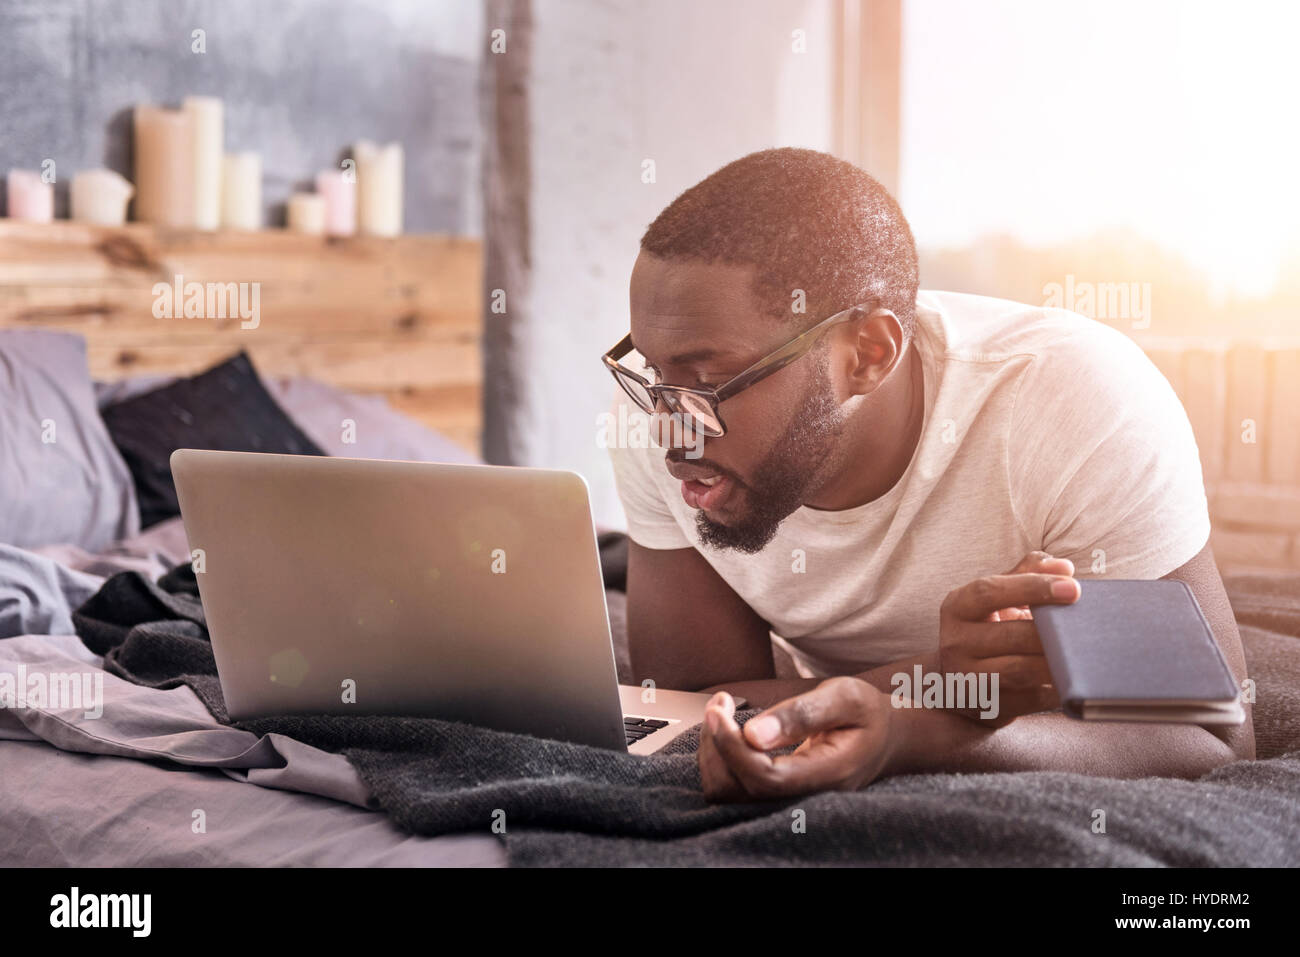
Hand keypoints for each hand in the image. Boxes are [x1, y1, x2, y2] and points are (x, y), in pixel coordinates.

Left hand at [699, 677, 895, 801]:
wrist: (887, 738)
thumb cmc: (867, 714)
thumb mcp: (845, 698)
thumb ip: (802, 714)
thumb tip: (753, 733)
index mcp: (827, 776)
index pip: (763, 778)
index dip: (731, 745)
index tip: (719, 709)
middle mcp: (804, 798)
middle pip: (736, 791)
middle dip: (717, 745)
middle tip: (720, 704)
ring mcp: (787, 801)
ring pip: (727, 792)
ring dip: (713, 751)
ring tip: (721, 714)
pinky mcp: (773, 795)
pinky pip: (731, 787)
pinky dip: (719, 758)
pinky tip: (728, 731)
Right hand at [937, 550, 1078, 726]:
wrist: (958, 684)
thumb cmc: (987, 629)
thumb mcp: (997, 598)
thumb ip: (1027, 573)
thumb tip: (1063, 568)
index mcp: (957, 607)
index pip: (989, 592)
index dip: (1032, 587)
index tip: (1073, 588)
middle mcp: (955, 642)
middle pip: (1011, 634)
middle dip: (1053, 632)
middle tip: (1087, 628)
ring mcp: (967, 678)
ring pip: (1020, 670)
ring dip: (1056, 663)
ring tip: (1083, 654)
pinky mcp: (986, 707)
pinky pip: (1030, 700)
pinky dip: (1055, 690)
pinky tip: (1073, 680)